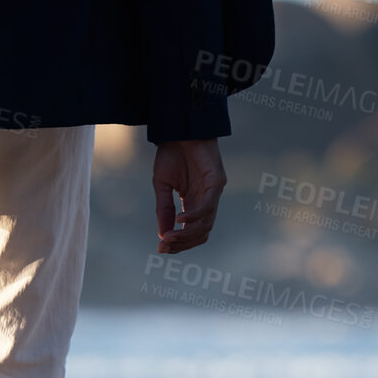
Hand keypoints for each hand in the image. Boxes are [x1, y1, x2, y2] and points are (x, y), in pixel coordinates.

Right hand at [152, 138, 226, 253]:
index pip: (192, 231)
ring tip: (169, 236)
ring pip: (206, 223)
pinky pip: (207, 206)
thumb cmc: (172, 153)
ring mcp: (214, 192)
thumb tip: (162, 236)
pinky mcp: (216, 182)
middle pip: (201, 233)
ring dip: (187, 233)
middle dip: (182, 243)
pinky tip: (179, 220)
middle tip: (164, 246)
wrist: (179, 129)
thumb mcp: (162, 186)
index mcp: (195, 202)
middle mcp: (207, 200)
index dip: (178, 243)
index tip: (161, 248)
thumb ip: (164, 210)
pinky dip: (194, 216)